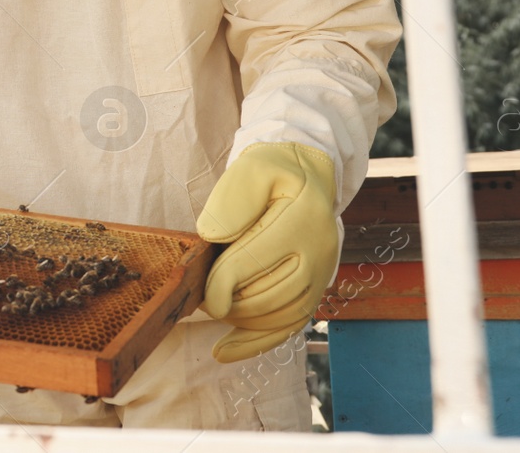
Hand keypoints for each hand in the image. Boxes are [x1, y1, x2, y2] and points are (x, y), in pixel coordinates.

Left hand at [197, 142, 338, 362]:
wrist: (306, 176)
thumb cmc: (273, 171)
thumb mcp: (251, 169)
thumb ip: (231, 199)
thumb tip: (211, 236)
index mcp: (301, 218)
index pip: (253, 263)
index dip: (219, 283)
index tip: (198, 289)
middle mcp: (318, 252)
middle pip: (266, 297)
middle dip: (228, 302)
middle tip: (202, 293)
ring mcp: (321, 275)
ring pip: (278, 317)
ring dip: (240, 320)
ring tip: (216, 307)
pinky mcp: (315, 291)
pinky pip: (290, 327)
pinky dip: (256, 344)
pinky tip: (225, 350)